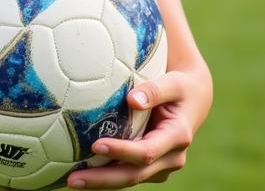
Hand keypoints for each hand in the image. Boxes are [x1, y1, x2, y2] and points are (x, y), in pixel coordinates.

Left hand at [69, 63, 212, 186]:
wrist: (194, 99)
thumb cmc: (180, 87)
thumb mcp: (173, 83)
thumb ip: (154, 90)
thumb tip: (132, 100)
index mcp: (177, 137)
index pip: (146, 151)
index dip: (122, 151)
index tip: (95, 145)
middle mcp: (171, 157)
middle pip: (134, 174)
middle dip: (103, 179)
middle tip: (72, 179)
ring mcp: (161, 165)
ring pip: (129, 178)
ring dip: (101, 181)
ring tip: (70, 180)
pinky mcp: (151, 166)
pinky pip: (127, 172)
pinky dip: (106, 174)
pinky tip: (82, 172)